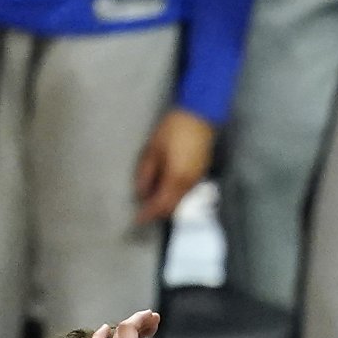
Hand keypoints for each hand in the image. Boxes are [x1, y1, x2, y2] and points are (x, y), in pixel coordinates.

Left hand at [133, 108, 213, 224]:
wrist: (199, 117)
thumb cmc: (172, 131)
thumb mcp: (153, 151)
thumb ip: (146, 174)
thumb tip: (141, 193)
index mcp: (175, 179)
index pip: (161, 205)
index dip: (148, 214)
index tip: (137, 220)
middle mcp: (189, 184)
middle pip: (173, 206)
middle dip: (158, 212)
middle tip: (143, 211)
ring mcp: (197, 179)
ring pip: (180, 200)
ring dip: (167, 204)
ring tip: (152, 200)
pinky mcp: (201, 173)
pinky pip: (186, 192)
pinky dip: (174, 196)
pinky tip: (164, 188)